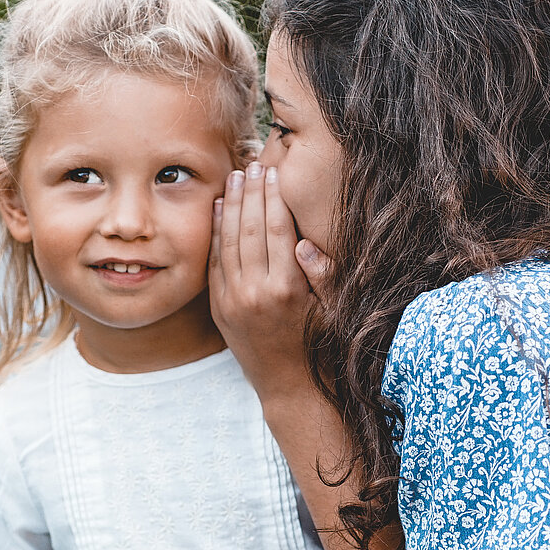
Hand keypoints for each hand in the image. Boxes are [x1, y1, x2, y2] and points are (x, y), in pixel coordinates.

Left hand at [209, 163, 330, 395]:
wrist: (290, 387)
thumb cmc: (320, 347)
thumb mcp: (335, 312)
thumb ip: (324, 275)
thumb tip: (306, 243)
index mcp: (288, 289)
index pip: (279, 229)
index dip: (275, 196)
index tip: (274, 171)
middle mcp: (257, 292)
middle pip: (251, 228)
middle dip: (251, 192)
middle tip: (252, 163)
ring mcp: (234, 300)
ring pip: (228, 241)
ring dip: (231, 205)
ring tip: (235, 177)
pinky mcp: (220, 308)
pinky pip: (215, 262)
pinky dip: (216, 232)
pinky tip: (220, 209)